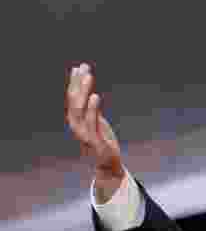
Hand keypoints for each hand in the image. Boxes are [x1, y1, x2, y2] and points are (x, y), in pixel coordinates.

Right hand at [65, 63, 123, 198]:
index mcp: (76, 120)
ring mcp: (83, 133)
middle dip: (77, 83)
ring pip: (79, 109)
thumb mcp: (97, 122)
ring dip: (83, 92)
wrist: (108, 164)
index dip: (75, 82)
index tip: (80, 67)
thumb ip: (92, 109)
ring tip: (89, 77)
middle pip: (74, 100)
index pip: (73, 97)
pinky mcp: (93, 140)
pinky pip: (91, 122)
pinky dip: (92, 108)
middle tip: (83, 67)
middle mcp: (76, 125)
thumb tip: (89, 91)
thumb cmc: (102, 142)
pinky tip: (96, 96)